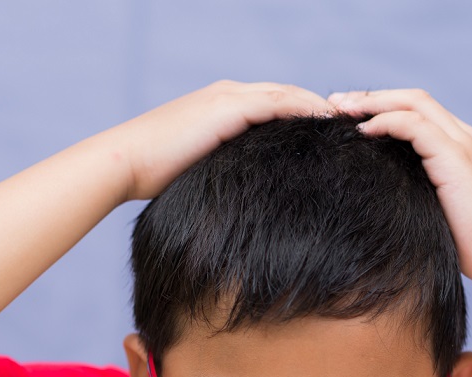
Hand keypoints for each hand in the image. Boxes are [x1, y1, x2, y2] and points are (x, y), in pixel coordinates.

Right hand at [121, 80, 330, 201]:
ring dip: (317, 106)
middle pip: (284, 93)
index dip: (299, 113)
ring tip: (345, 124)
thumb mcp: (197, 165)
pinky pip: (278, 104)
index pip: (271, 102)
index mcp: (219, 104)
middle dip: (315, 106)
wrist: (127, 162)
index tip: (323, 132)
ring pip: (286, 94)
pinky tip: (326, 123)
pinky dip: (305, 110)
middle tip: (344, 125)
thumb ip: (222, 165)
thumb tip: (242, 189)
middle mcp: (227, 93)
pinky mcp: (228, 108)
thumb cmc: (155, 173)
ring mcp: (227, 97)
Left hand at [328, 89, 471, 289]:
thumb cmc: (466, 246)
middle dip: (370, 97)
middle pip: (412, 98)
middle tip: (333, 103)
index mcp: (459, 147)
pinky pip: (415, 126)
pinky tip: (362, 131)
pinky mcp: (456, 158)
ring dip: (373, 103)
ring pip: (413, 103)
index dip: (381, 107)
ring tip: (340, 110)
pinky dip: (386, 122)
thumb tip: (378, 197)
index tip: (346, 116)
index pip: (417, 111)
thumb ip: (415, 192)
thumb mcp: (434, 210)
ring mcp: (462, 144)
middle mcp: (463, 137)